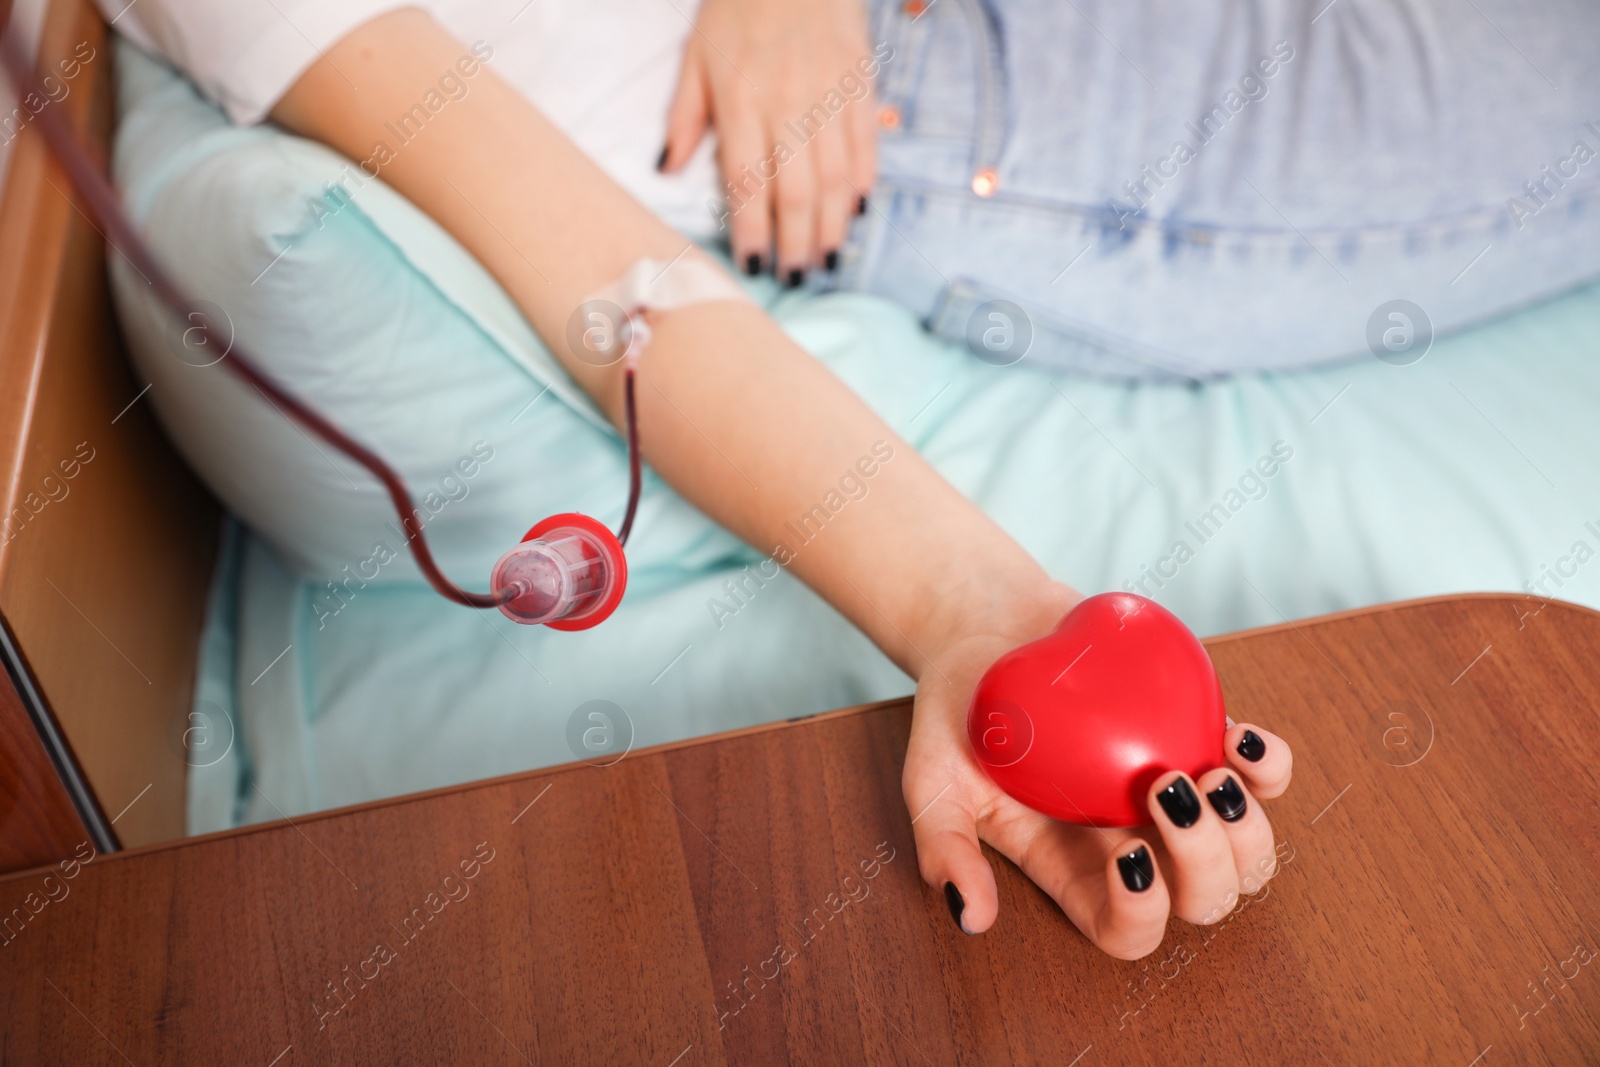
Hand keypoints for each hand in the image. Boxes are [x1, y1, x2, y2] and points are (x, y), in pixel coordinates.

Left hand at [661, 0, 878, 283]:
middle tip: (796, 276)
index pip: (748, 182)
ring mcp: (829, 94)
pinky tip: (856, 210)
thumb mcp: (696, 56)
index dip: (752, 230)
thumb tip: (666, 170)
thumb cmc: (736, 7)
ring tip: (827, 256)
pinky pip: (865, 143)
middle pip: (797, 190)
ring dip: (832, 224)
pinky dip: (862, 180)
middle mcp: (788, 103)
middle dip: (796, 241)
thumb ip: (684, 116)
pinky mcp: (860, 82)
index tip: (752, 266)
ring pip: (836, 176)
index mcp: (741, 100)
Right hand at [903, 587, 1294, 957]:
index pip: (1126, 930)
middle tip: (1167, 790)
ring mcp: (1172, 796)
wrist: (990, 627)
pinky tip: (1240, 739)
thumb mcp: (931, 779)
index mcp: (1074, 869)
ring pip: (1248, 854)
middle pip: (1203, 900)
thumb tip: (972, 918)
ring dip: (1248, 828)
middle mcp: (1131, 842)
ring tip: (1207, 770)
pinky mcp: (1197, 738)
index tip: (1128, 854)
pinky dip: (1272, 767)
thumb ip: (945, 847)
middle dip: (1208, 862)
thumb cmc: (962, 710)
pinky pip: (1265, 777)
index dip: (1143, 916)